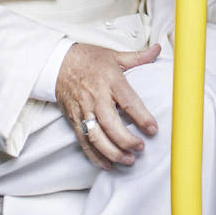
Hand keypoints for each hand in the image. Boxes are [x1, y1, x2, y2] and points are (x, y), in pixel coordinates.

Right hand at [56, 42, 161, 168]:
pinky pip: (83, 141)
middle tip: (140, 148)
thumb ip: (138, 57)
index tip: (153, 129)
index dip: (142, 117)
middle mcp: (96, 96)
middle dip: (126, 140)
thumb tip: (158, 50)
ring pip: (96, 136)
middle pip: (111, 123)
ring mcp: (83, 109)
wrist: (58, 62)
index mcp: (110, 80)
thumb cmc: (89, 59)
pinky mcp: (74, 119)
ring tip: (128, 160)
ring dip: (112, 152)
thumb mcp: (115, 55)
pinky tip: (107, 164)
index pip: (128, 101)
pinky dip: (94, 156)